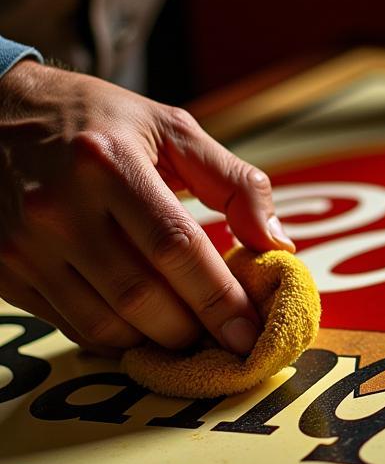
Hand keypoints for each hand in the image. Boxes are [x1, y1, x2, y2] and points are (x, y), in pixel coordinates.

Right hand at [0, 61, 294, 355]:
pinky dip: (115, 339)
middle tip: (224, 337)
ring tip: (188, 334)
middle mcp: (58, 206)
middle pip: (141, 297)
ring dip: (156, 344)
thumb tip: (278, 243)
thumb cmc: (98, 119)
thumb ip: (234, 181)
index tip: (251, 331)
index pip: (176, 248)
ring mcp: (23, 243)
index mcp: (108, 163)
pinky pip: (70, 326)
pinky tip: (142, 327)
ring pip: (104, 325)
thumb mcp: (171, 128)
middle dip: (193, 330)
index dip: (219, 298)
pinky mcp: (3, 268)